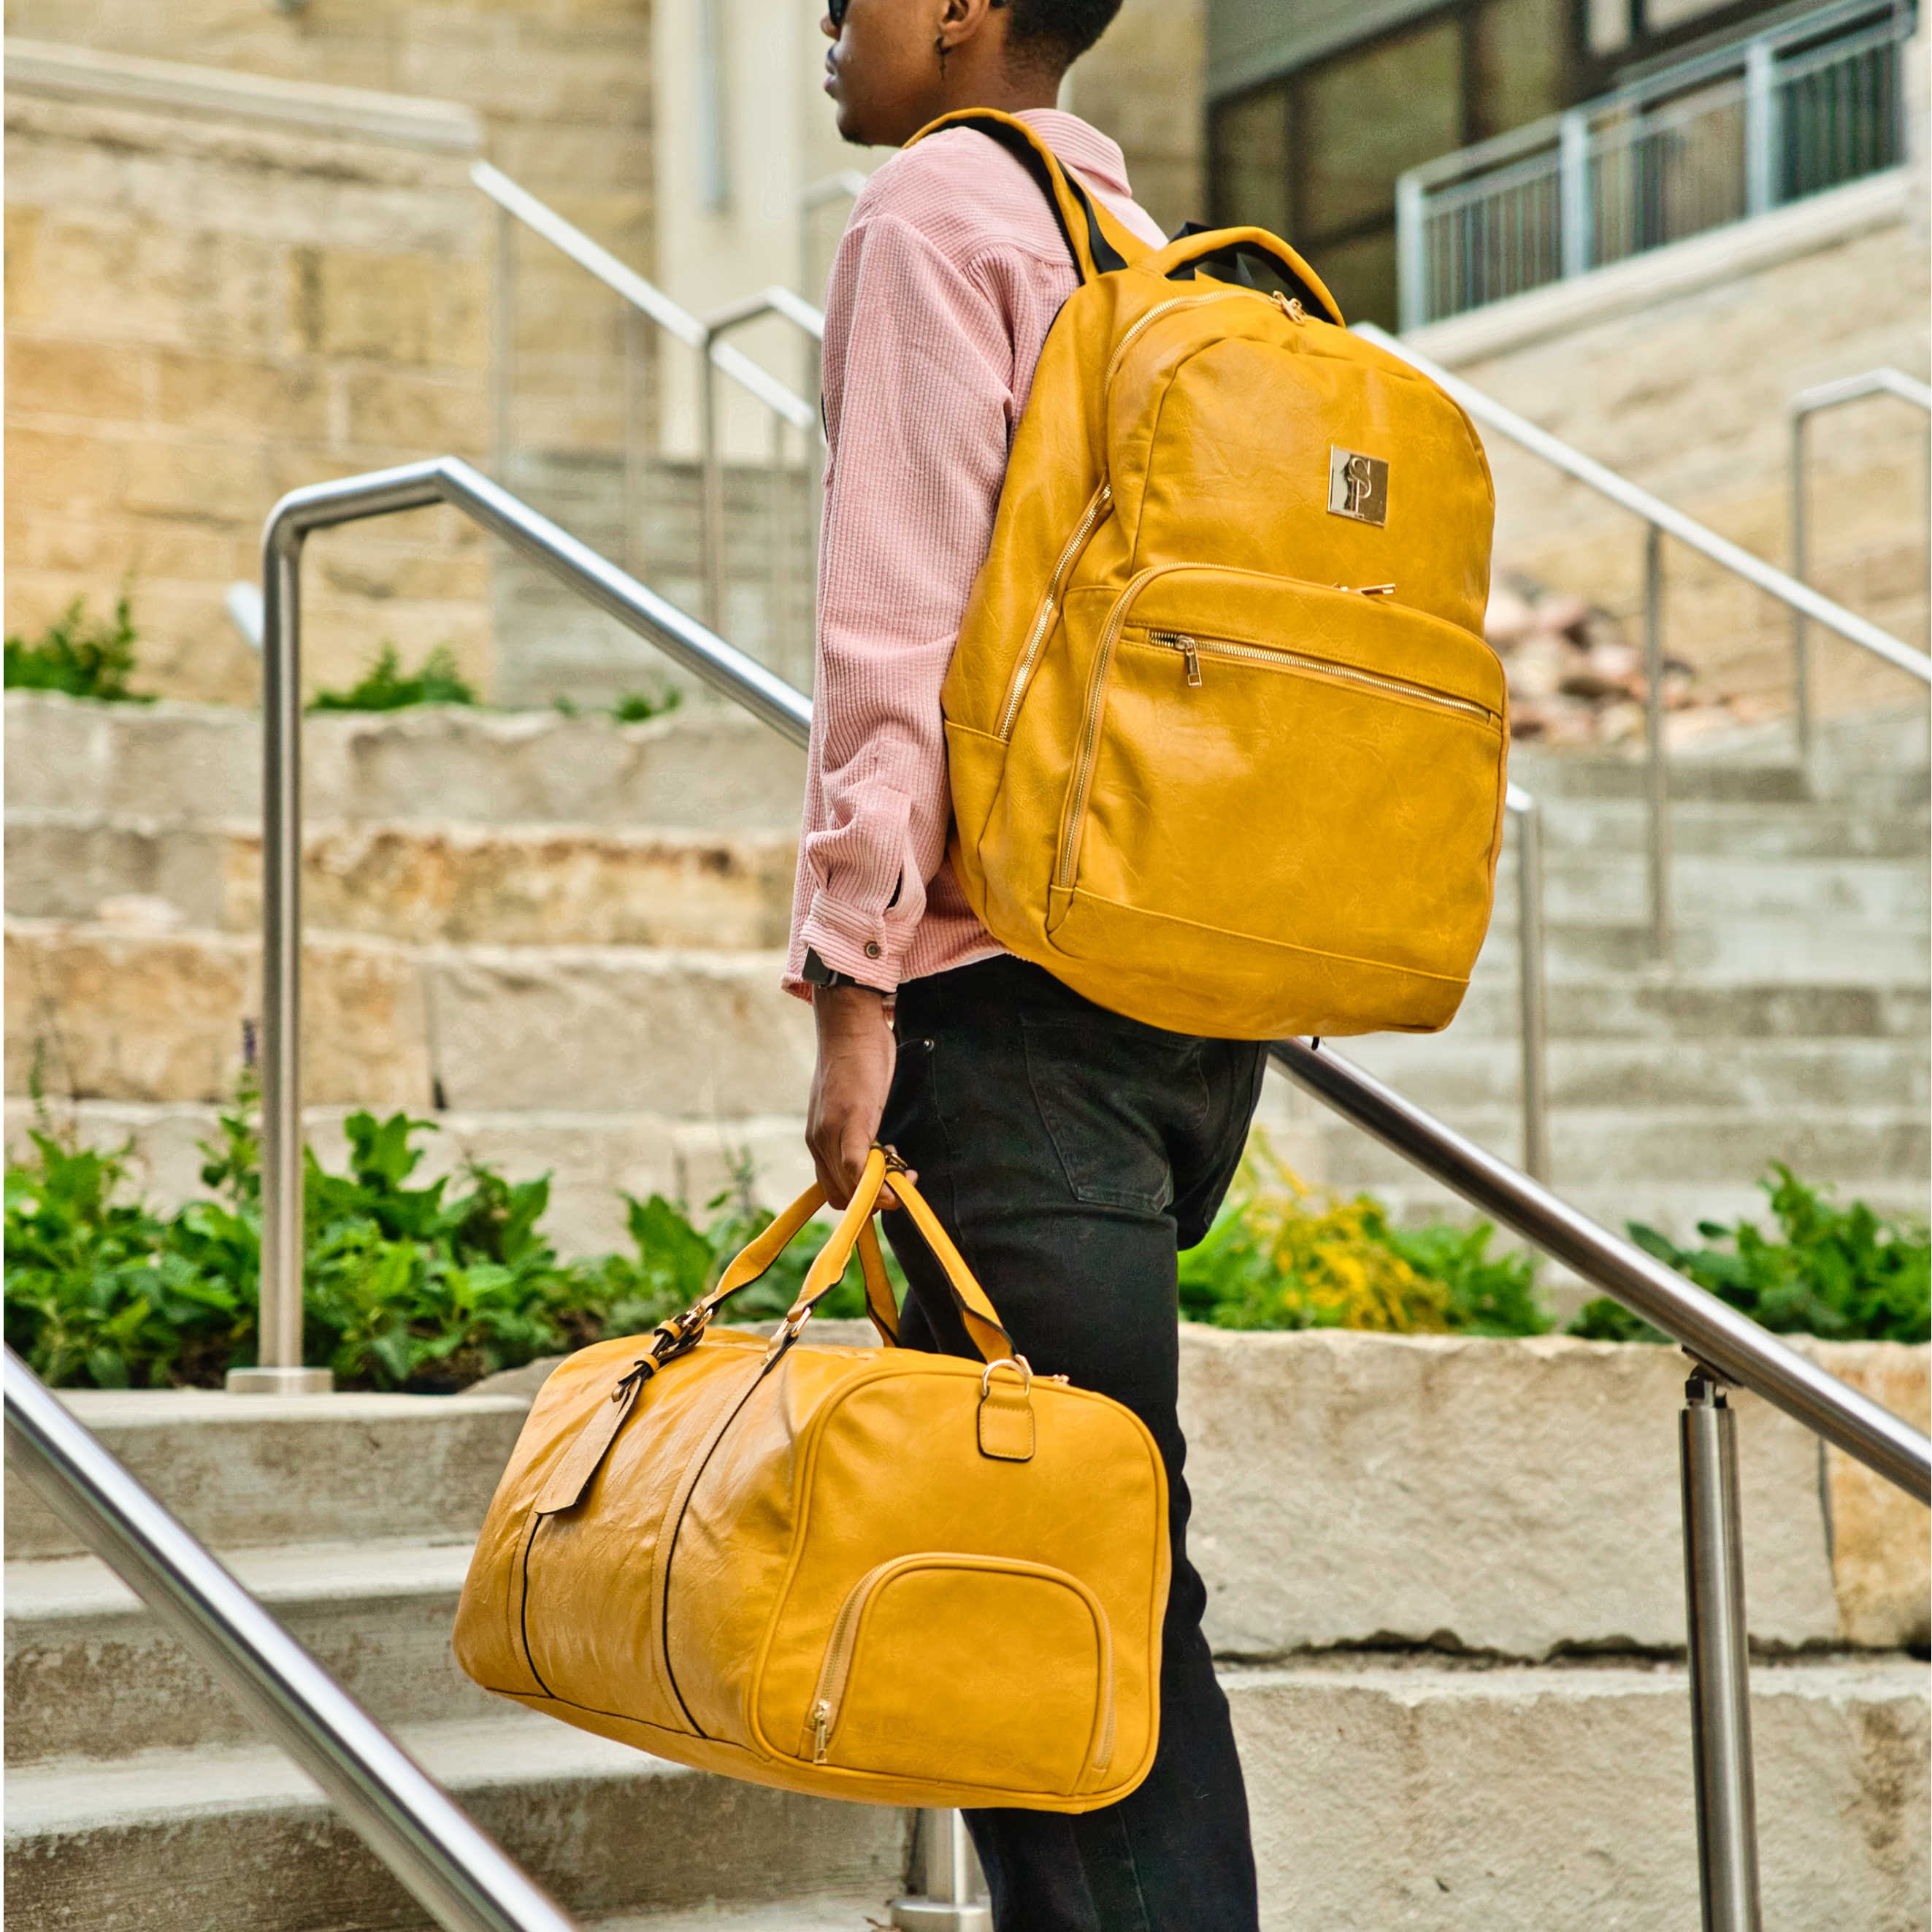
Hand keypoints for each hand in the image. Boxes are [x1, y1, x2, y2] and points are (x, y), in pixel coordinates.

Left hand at [805, 985, 911, 1207]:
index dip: (863, 1200)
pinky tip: (901, 1178)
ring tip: (906, 1174)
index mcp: (818, 1139)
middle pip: (842, 1196)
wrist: (848, 1024)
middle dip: (876, 1201)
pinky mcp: (851, 1121)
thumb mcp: (849, 1103)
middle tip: (903, 1180)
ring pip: (851, 1189)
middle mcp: (819, 1141)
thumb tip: (877, 1151)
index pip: (835, 1190)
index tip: (889, 1187)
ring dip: (882, 1194)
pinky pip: (858, 1168)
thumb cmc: (855, 1059)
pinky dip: (878, 1184)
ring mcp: (831, 1133)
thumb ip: (855, 1130)